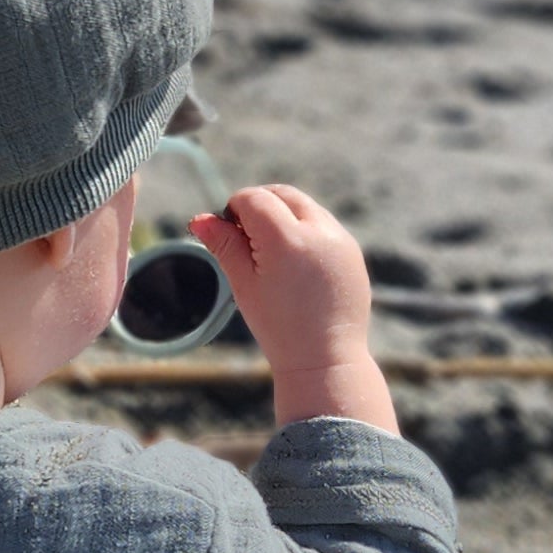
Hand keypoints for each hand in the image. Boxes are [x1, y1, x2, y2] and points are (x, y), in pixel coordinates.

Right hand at [189, 186, 398, 432]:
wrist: (325, 359)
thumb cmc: (278, 327)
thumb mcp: (243, 284)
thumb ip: (224, 245)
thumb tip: (199, 218)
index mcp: (288, 240)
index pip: (254, 199)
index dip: (234, 209)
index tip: (229, 234)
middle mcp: (320, 231)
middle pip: (281, 194)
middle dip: (259, 205)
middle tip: (247, 238)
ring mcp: (341, 240)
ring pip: (304, 207)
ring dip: (283, 216)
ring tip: (272, 256)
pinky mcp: (352, 251)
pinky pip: (324, 225)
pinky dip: (305, 231)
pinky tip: (296, 266)